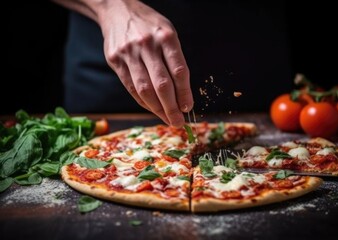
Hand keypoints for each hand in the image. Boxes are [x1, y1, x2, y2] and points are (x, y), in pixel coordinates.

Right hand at [98, 0, 192, 126]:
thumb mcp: (167, 33)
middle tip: (178, 122)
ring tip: (167, 120)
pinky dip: (143, 101)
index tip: (188, 108)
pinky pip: (131, 87)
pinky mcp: (115, 60)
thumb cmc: (149, 25)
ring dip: (157, 109)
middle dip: (171, 108)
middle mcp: (147, 45)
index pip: (179, 71)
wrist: (117, 9)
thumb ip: (175, 60)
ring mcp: (129, 53)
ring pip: (144, 89)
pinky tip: (152, 109)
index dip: (185, 93)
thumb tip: (182, 94)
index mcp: (166, 37)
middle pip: (162, 84)